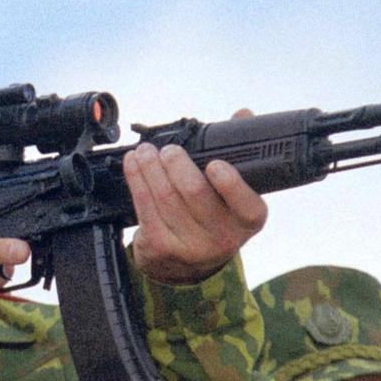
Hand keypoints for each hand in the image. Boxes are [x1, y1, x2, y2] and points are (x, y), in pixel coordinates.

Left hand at [123, 135, 266, 284]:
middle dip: (177, 163)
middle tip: (169, 149)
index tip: (214, 164)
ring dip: (151, 167)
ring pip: (165, 196)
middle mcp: (223, 238)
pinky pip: (144, 206)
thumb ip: (239, 153)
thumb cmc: (212, 216)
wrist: (187, 265)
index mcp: (247, 221)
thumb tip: (243, 114)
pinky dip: (137, 179)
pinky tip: (133, 164)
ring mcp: (190, 246)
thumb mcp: (233, 193)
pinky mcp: (161, 248)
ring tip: (145, 151)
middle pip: (195, 192)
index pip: (247, 205)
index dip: (230, 184)